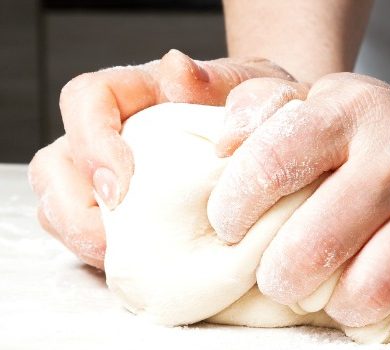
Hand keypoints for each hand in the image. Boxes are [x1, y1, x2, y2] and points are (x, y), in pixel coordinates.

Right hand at [28, 49, 293, 268]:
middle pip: (56, 161)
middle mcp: (114, 133)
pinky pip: (85, 234)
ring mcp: (110, 175)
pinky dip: (99, 252)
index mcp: (140, 92)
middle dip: (73, 207)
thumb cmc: (262, 114)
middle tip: (113, 239)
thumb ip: (222, 80)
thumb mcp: (260, 91)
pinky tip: (138, 263)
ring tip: (126, 257)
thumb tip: (177, 69)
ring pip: (59, 203)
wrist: (275, 147)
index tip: (122, 187)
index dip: (92, 142)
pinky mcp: (119, 213)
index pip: (87, 99)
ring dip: (80, 236)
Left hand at [207, 73, 389, 335]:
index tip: (230, 227)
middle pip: (320, 242)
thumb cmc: (374, 137)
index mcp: (353, 108)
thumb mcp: (316, 105)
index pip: (277, 159)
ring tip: (334, 292)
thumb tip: (210, 120)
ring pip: (375, 289)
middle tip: (280, 278)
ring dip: (341, 305)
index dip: (239, 204)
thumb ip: (258, 105)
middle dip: (283, 277)